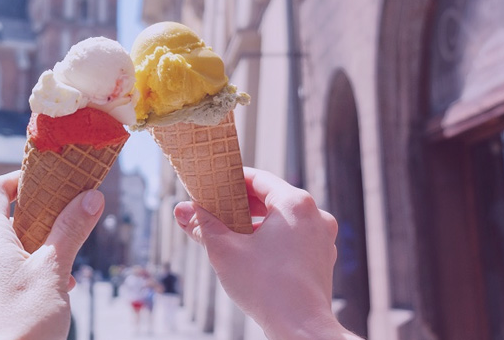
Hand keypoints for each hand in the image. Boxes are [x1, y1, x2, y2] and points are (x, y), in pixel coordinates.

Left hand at [0, 171, 104, 339]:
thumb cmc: (20, 320)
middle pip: (6, 219)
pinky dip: (30, 273)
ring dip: (39, 249)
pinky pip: (6, 275)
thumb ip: (71, 230)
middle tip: (69, 219)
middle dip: (41, 218)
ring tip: (68, 264)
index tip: (50, 179)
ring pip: (9, 251)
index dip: (21, 179)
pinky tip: (55, 291)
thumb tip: (90, 196)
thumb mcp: (54, 269)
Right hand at [174, 167, 357, 339]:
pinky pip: (293, 238)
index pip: (258, 179)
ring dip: (255, 224)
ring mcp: (322, 238)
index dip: (231, 181)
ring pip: (282, 221)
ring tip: (228, 234)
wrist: (301, 329)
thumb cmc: (266, 287)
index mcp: (295, 203)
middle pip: (271, 199)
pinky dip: (272, 240)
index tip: (211, 186)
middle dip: (239, 206)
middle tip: (213, 210)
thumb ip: (202, 226)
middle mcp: (315, 215)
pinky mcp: (321, 258)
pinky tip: (251, 253)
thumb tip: (181, 210)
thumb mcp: (224, 251)